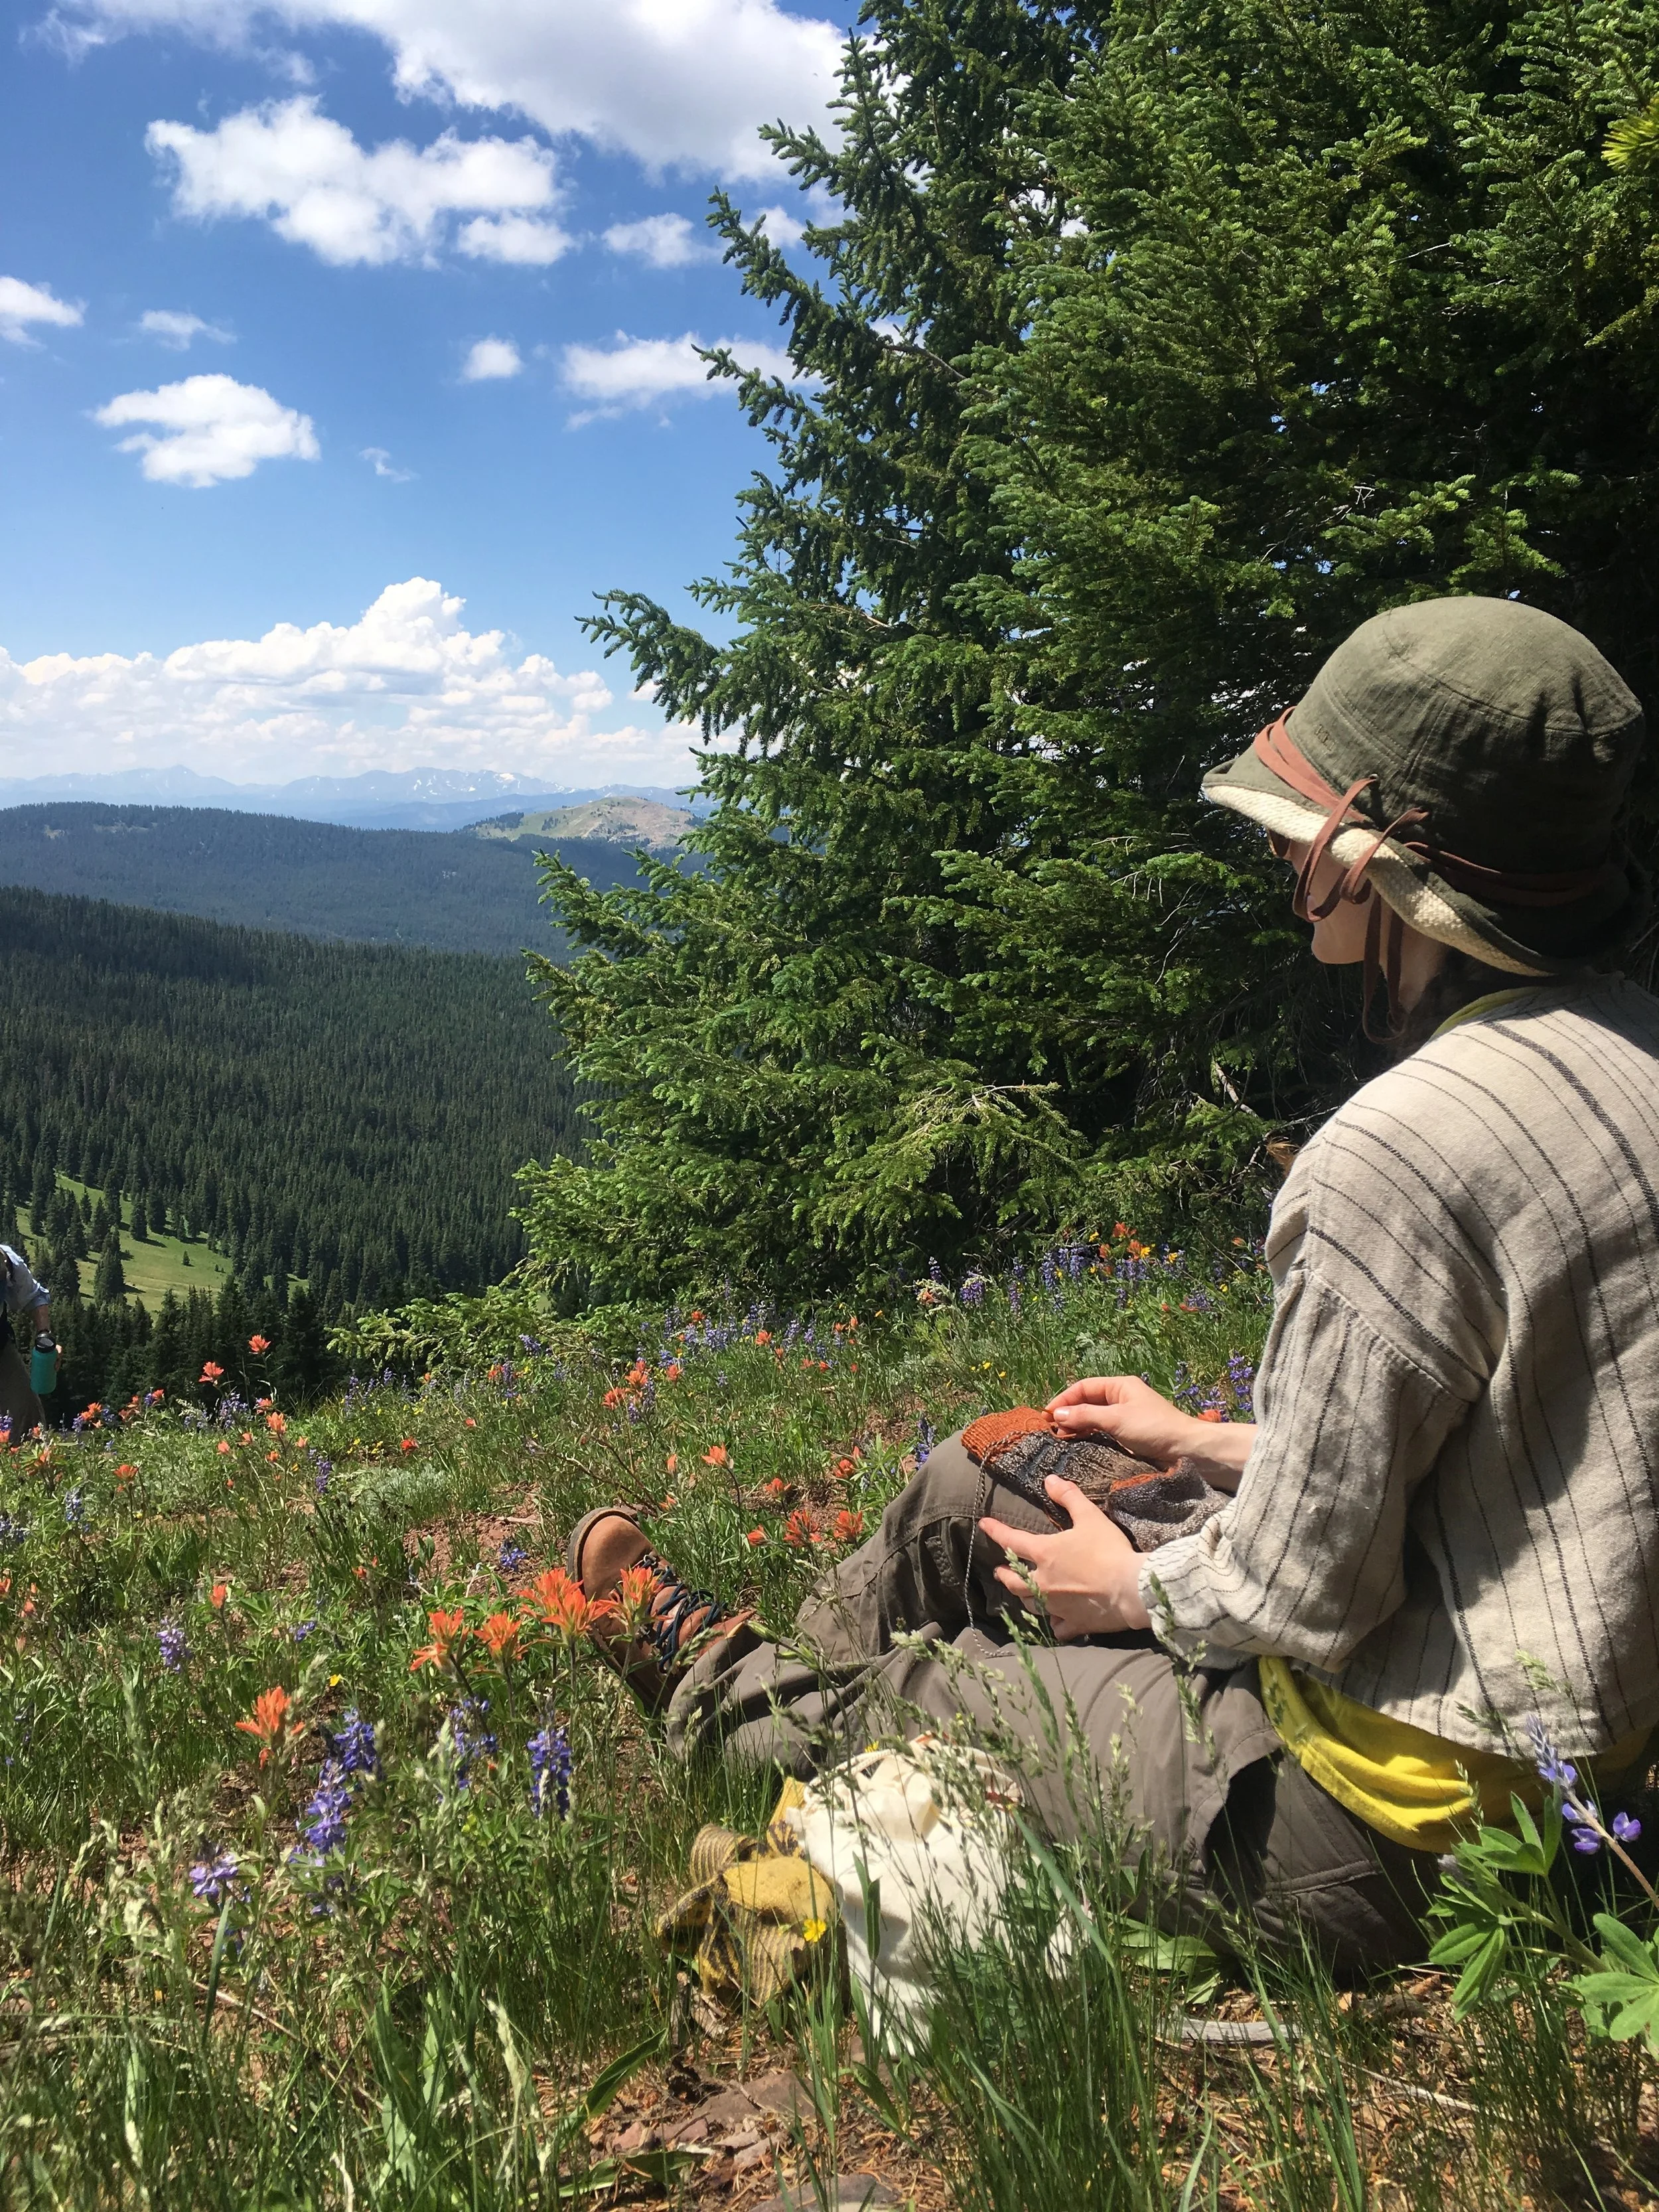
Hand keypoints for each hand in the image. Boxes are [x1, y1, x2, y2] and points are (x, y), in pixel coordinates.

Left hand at [980, 1477, 1150, 1639]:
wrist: (1130, 1588)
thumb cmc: (1108, 1550)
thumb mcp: (1090, 1517)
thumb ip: (1069, 1497)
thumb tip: (1049, 1480)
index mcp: (1044, 1553)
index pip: (1011, 1540)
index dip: (996, 1531)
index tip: (983, 1525)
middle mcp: (1043, 1582)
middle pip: (1013, 1580)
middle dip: (1004, 1574)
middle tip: (998, 1571)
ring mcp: (1056, 1606)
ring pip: (1030, 1604)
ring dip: (1025, 1597)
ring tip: (1024, 1594)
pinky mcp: (1073, 1624)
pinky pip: (1056, 1627)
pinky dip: (1054, 1623)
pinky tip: (1055, 1622)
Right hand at [1046, 1375, 1254, 1490]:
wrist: (1185, 1449)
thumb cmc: (1152, 1428)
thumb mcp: (1115, 1420)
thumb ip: (1085, 1415)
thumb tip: (1056, 1415)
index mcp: (1120, 1385)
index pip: (1083, 1387)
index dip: (1063, 1399)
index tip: (1046, 1415)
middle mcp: (1121, 1396)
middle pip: (1087, 1400)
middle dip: (1068, 1412)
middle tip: (1050, 1430)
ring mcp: (1126, 1415)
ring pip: (1094, 1415)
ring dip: (1077, 1424)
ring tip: (1060, 1438)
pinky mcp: (1129, 1432)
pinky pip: (1103, 1429)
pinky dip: (1089, 1433)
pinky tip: (1078, 1442)